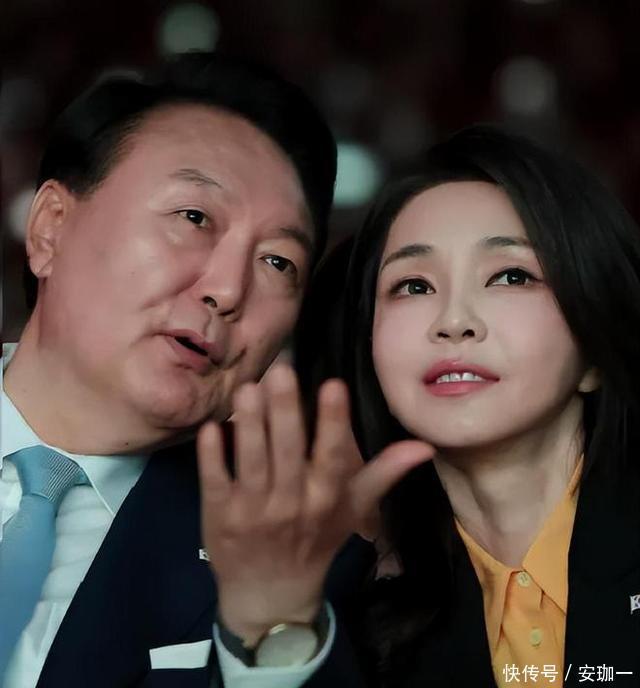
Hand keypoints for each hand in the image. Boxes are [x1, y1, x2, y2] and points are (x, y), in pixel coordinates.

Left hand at [197, 365, 432, 645]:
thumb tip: (424, 446)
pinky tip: (213, 426)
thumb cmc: (317, 540)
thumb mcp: (354, 509)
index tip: (333, 385)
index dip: (332, 422)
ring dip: (250, 424)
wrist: (271, 592)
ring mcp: (252, 511)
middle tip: (281, 370)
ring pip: (251, 461)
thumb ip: (384, 473)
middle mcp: (291, 504)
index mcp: (326, 499)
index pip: (331, 457)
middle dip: (284, 410)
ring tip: (249, 388)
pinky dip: (212, 455)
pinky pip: (215, 481)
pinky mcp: (219, 515)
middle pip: (287, 452)